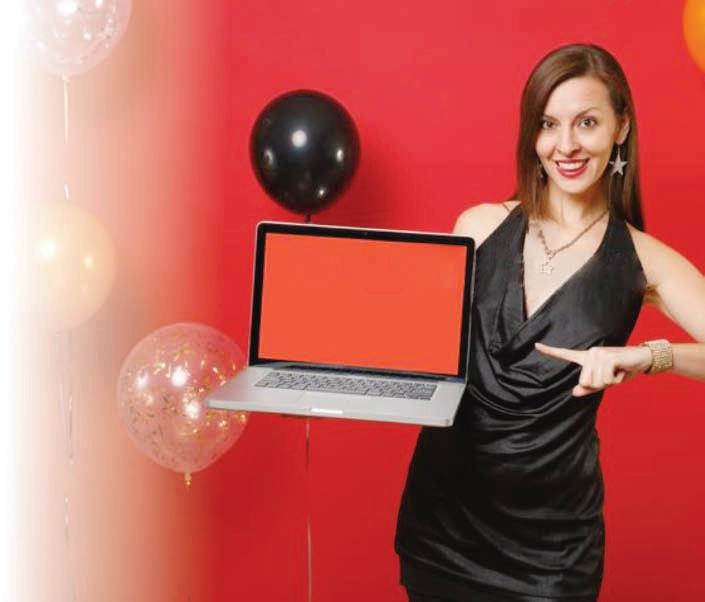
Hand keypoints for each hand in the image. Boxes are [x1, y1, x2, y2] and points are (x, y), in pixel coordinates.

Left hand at [534, 342, 652, 396]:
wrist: (643, 360)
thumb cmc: (623, 371)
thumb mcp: (605, 382)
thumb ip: (589, 388)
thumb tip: (574, 392)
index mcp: (586, 358)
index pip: (565, 354)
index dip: (550, 351)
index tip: (536, 345)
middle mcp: (589, 353)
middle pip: (585, 382)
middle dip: (601, 385)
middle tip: (612, 376)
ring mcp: (597, 353)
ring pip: (595, 382)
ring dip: (610, 382)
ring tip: (617, 372)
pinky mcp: (607, 357)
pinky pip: (606, 379)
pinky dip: (616, 380)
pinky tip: (621, 370)